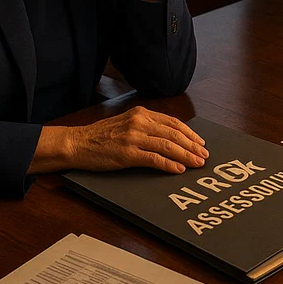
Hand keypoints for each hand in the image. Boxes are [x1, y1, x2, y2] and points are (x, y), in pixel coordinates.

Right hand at [66, 107, 208, 173]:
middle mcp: (139, 122)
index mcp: (141, 113)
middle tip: (204, 155)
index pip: (173, 122)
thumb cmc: (101, 135)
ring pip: (167, 146)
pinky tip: (178, 169)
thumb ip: (146, 126)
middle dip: (192, 146)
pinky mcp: (127, 153)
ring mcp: (133, 137)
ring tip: (197, 164)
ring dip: (186, 156)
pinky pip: (154, 159)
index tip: (200, 142)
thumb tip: (170, 137)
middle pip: (174, 134)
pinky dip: (169, 164)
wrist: (78, 143)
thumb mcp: (126, 123)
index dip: (189, 133)